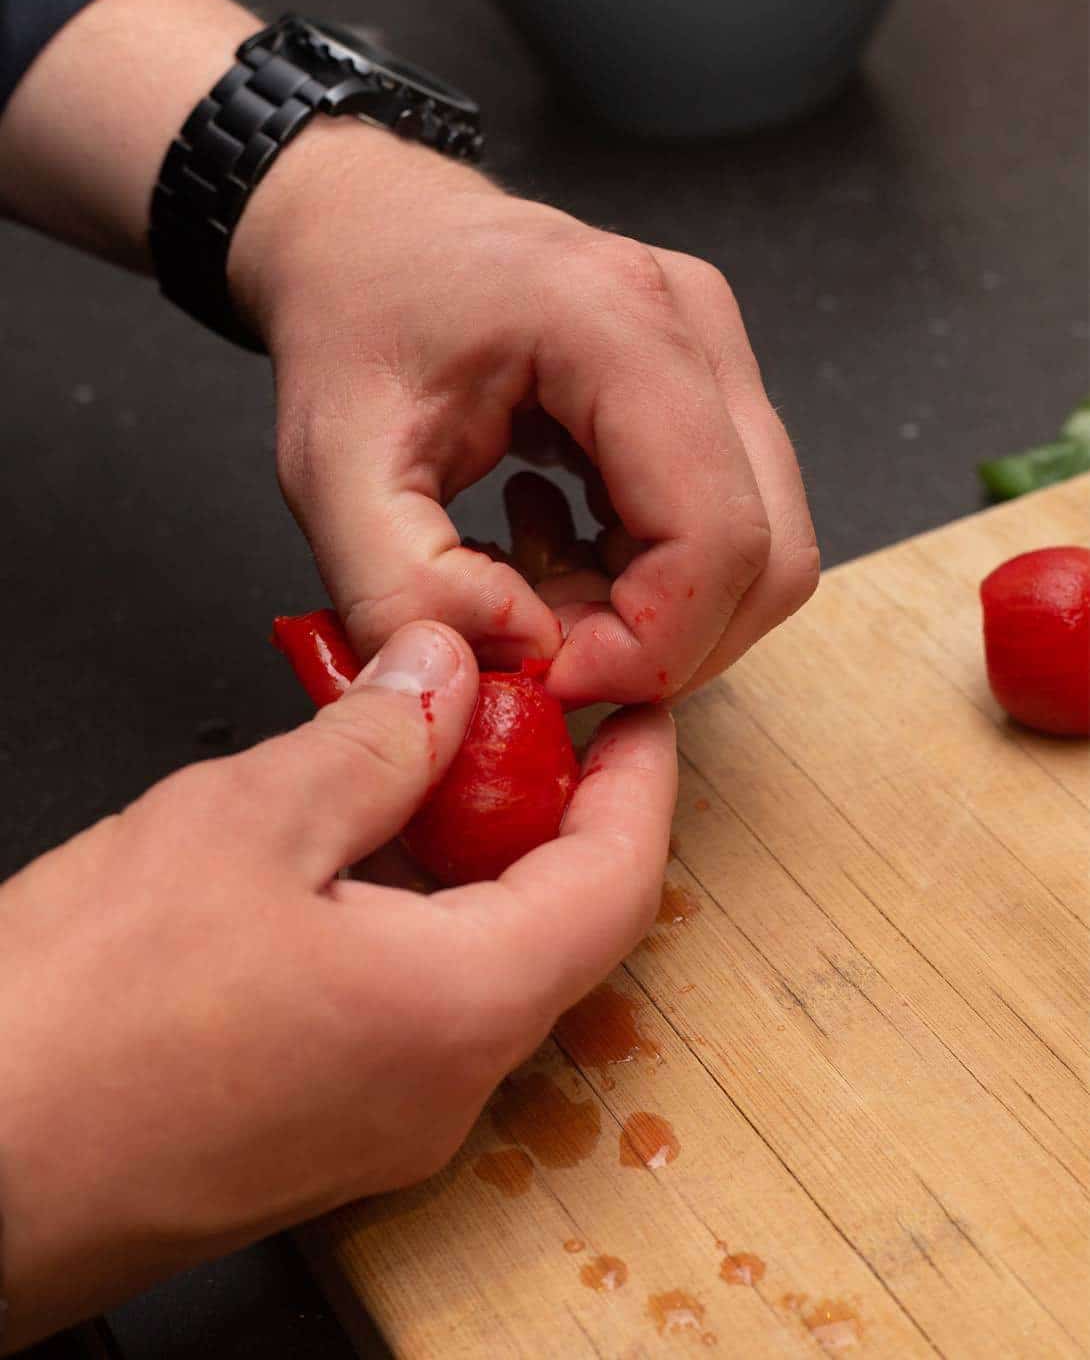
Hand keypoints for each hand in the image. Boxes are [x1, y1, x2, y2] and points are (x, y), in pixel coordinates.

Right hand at [0, 622, 675, 1351]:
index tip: (637, 713)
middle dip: (540, 805)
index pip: (616, 882)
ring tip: (411, 765)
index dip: (638, 782)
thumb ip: (372, 740)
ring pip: (476, 961)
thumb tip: (442, 674)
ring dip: (462, 856)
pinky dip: (406, 914)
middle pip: (552, 923)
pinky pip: (410, 1003)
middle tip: (505, 719)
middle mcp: (443, 1088)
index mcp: (458, 1010)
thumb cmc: (77, 1027)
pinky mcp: (324, 1130)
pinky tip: (341, 856)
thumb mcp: (241, 826)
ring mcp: (385, 1122)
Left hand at [231, 119, 819, 706]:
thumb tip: (522, 657)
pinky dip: (656, 578)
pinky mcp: (709, 383)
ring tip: (542, 591)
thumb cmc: (352, 322)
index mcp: (615, 324)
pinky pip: (732, 522)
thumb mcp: (328, 470)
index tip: (547, 677)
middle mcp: (696, 328)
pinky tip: (564, 551)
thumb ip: (401, 588)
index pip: (717, 537)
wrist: (369, 232)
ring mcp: (717, 351)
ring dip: (660, 616)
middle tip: (545, 650)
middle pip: (767, 556)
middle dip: (662, 644)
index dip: (649, 647)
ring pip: (762, 550)